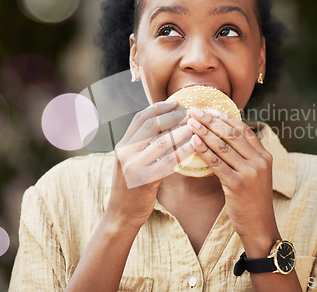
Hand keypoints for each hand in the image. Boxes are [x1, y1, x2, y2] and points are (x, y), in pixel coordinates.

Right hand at [105, 101, 193, 231]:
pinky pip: (168, 161)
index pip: (140, 117)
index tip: (176, 102)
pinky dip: (182, 152)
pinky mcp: (144, 179)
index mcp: (122, 144)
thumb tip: (164, 126)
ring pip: (162, 142)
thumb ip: (141, 145)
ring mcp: (133, 165)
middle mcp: (125, 152)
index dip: (159, 107)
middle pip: (151, 125)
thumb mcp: (131, 162)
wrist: (121, 214)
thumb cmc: (131, 187)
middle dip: (173, 116)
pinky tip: (194, 147)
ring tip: (196, 127)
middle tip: (190, 113)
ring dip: (181, 132)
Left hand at [187, 108, 278, 249]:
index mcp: (265, 156)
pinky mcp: (237, 184)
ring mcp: (249, 172)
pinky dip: (203, 150)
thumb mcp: (256, 174)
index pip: (243, 129)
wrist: (260, 226)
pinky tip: (193, 141)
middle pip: (231, 134)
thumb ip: (246, 156)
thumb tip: (225, 135)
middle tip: (194, 111)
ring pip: (222, 146)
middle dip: (211, 120)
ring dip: (204, 132)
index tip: (209, 110)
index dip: (225, 118)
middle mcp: (259, 161)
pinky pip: (216, 163)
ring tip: (190, 122)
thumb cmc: (253, 200)